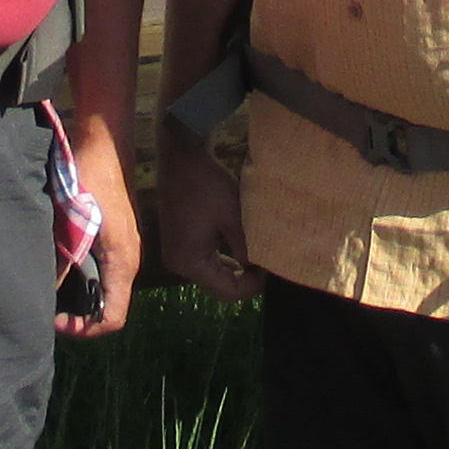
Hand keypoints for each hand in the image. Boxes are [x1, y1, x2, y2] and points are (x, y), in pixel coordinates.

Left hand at [62, 113, 140, 339]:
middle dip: (79, 316)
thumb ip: (64, 257)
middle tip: (46, 309)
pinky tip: (57, 266)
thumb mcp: (72, 221)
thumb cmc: (89, 177)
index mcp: (123, 262)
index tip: (53, 320)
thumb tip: (48, 290)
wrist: (104, 143)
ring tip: (48, 291)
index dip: (83, 329)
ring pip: (105, 289)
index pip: (112, 318)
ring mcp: (123, 248)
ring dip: (79, 297)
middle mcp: (128, 260)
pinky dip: (81, 279)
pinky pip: (102, 271)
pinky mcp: (114, 237)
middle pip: (108, 307)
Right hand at [159, 129, 258, 301]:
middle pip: (218, 287)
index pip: (227, 292)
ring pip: (212, 276)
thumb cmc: (208, 185)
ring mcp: (176, 255)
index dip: (253, 286)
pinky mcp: (179, 244)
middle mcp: (178, 264)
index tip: (272, 271)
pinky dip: (223, 260)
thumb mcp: (234, 219)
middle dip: (245, 280)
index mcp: (189, 262)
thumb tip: (262, 269)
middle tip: (269, 266)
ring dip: (235, 270)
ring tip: (259, 258)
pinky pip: (205, 262)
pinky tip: (241, 250)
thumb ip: (247, 249)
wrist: (181, 157)